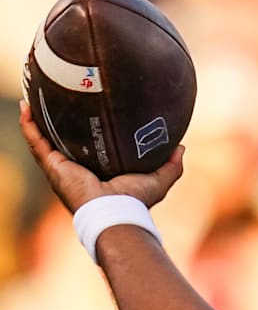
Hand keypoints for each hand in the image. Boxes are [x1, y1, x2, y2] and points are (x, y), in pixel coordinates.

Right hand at [20, 100, 184, 212]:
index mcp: (97, 170)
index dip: (84, 131)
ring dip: (36, 119)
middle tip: (55, 99)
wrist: (116, 211)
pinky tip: (26, 106)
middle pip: (62, 140)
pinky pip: (36, 140)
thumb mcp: (159, 180)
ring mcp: (61, 167)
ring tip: (32, 97)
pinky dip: (29, 124)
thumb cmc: (136, 201)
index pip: (87, 147)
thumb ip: (171, 165)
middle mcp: (76, 168)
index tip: (85, 110)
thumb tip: (180, 147)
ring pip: (44, 138)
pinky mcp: (52, 165)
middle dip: (56, 121)